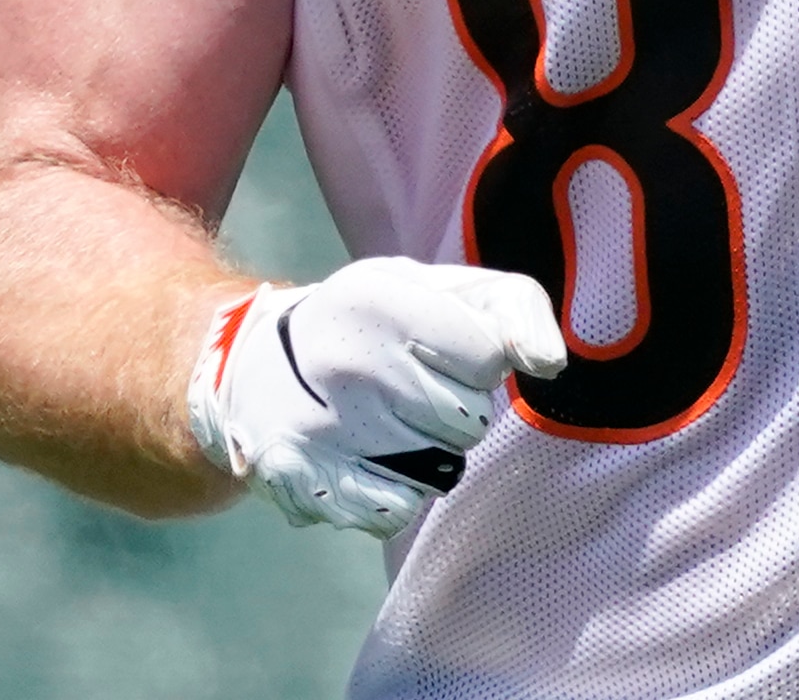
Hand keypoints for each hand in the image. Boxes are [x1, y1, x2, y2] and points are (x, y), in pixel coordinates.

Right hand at [186, 257, 568, 535]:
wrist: (248, 371)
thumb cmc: (366, 324)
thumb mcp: (431, 286)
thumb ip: (508, 306)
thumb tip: (550, 362)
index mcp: (380, 299)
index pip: (488, 357)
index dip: (478, 358)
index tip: (443, 349)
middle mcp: (349, 365)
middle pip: (469, 422)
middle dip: (452, 407)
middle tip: (406, 387)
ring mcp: (326, 431)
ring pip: (439, 471)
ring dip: (426, 452)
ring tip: (382, 419)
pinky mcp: (307, 487)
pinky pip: (397, 511)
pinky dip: (392, 491)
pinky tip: (361, 457)